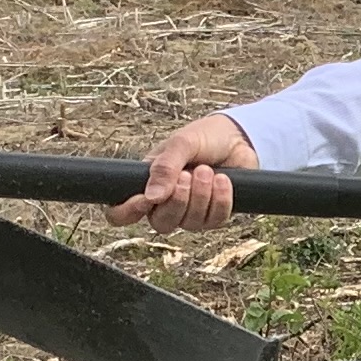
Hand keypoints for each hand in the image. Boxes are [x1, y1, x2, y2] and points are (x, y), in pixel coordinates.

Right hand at [112, 112, 259, 231]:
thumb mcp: (181, 144)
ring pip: (189, 223)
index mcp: (147, 184)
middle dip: (177, 201)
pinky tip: (224, 180)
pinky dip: (220, 200)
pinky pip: (215, 220)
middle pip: (161, 223)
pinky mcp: (216, 214)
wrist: (239, 136)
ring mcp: (192, 212)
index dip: (126, 212)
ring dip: (200, 196)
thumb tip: (151, 198)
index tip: (144, 199)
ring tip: (207, 170)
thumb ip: (164, 167)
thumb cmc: (203, 138)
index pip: (121, 213)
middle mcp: (166, 203)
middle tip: (188, 174)